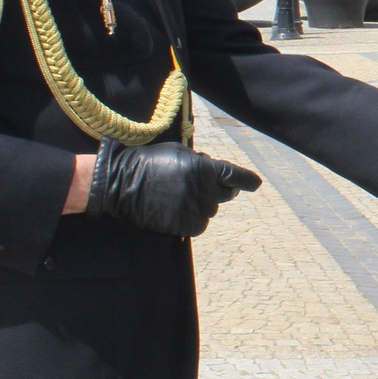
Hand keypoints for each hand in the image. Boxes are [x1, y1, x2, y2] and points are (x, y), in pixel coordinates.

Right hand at [84, 140, 260, 237]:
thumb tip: (215, 171)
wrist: (122, 185)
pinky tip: (176, 211)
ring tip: (178, 197)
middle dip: (220, 189)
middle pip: (226, 194)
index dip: (248, 180)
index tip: (255, 184)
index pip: (236, 176)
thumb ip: (201, 163)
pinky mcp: (186, 226)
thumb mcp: (178, 152)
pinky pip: (199, 225)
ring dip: (202, 204)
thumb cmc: (149, 163)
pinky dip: (192, 219)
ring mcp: (196, 210)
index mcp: (206, 169)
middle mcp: (206, 190)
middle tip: (204, 187)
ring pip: (211, 210)